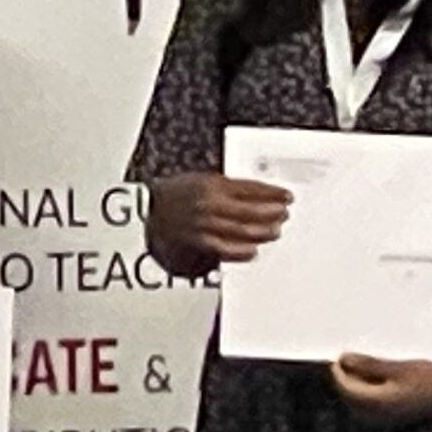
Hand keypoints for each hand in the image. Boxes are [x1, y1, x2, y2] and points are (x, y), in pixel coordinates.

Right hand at [147, 172, 291, 265]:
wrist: (146, 210)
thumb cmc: (176, 194)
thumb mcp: (203, 180)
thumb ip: (230, 188)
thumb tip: (260, 195)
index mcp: (213, 184)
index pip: (250, 188)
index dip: (272, 193)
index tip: (286, 196)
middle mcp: (209, 203)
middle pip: (249, 210)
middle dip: (271, 213)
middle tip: (284, 214)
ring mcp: (203, 224)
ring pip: (240, 230)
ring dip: (261, 232)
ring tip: (274, 231)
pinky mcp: (196, 242)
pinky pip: (223, 249)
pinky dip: (240, 251)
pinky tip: (253, 251)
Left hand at [328, 355, 431, 428]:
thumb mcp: (400, 366)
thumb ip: (369, 365)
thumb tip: (344, 360)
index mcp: (377, 403)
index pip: (345, 386)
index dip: (338, 369)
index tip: (339, 354)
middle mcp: (378, 415)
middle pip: (350, 394)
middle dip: (348, 376)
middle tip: (351, 356)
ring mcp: (387, 417)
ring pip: (360, 399)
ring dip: (359, 382)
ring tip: (366, 364)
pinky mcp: (395, 415)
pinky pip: (372, 402)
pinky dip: (371, 388)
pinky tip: (381, 376)